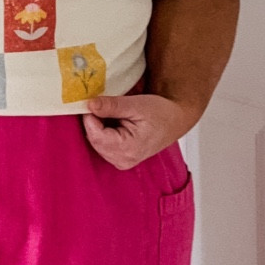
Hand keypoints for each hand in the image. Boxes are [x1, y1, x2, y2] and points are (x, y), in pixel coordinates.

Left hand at [82, 92, 197, 171]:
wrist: (174, 121)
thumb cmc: (160, 113)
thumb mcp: (136, 104)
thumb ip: (112, 105)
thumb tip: (90, 104)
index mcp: (128, 149)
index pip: (95, 135)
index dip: (90, 117)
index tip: (94, 102)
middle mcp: (123, 160)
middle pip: (94, 140)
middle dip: (95, 121)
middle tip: (107, 106)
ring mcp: (121, 162)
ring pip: (95, 142)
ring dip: (100, 127)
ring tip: (117, 116)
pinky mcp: (120, 159)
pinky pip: (102, 145)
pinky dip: (104, 132)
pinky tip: (116, 124)